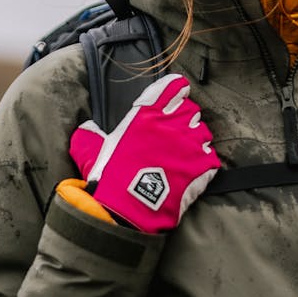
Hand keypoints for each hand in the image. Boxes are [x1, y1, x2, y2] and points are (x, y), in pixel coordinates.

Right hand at [69, 74, 219, 231]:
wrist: (129, 209)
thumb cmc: (110, 178)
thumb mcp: (90, 151)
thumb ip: (89, 135)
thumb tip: (87, 128)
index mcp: (146, 115)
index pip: (172, 87)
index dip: (176, 88)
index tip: (178, 90)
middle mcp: (172, 124)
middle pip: (190, 108)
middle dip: (184, 116)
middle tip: (176, 129)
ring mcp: (190, 144)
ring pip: (203, 131)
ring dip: (195, 137)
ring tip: (185, 150)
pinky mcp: (202, 166)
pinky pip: (210, 155)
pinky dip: (204, 160)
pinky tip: (193, 167)